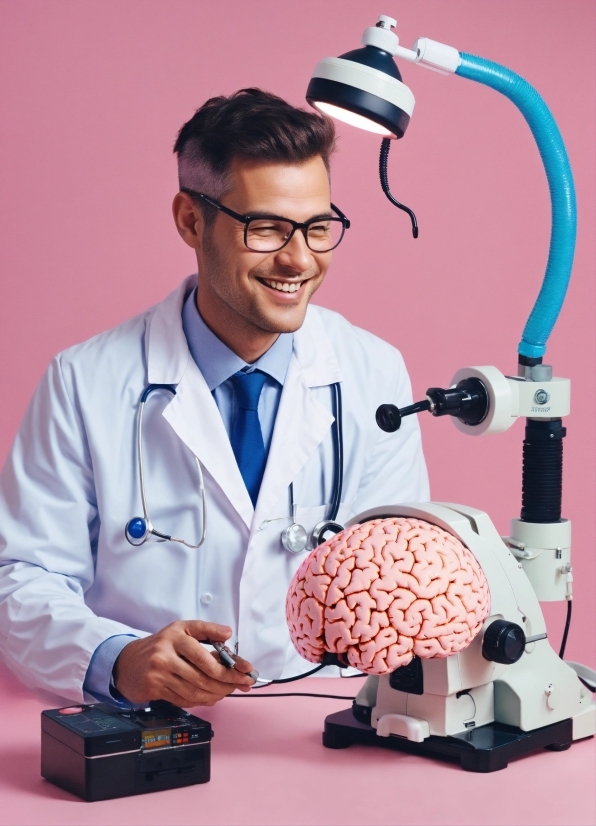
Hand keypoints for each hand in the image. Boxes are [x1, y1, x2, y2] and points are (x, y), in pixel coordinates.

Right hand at [113, 620, 255, 706]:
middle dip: (228, 682)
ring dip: (217, 693)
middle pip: (204, 674)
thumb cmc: (161, 645)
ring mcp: (159, 673)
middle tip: (243, 683)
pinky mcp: (155, 688)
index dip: (229, 663)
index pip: (205, 653)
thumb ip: (206, 630)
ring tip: (229, 691)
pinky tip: (212, 697)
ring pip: (196, 690)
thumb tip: (228, 633)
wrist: (128, 662)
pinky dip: (202, 700)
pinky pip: (184, 699)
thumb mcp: (182, 629)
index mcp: (176, 635)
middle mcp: (166, 653)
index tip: (246, 669)